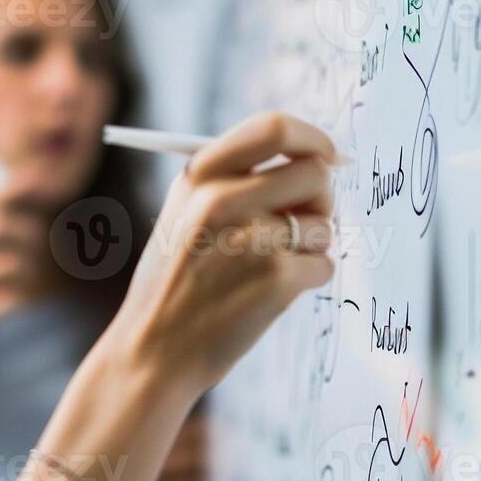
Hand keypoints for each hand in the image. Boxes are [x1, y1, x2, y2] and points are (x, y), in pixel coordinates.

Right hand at [0, 160, 51, 357]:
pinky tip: (27, 302)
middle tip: (44, 245)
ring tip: (39, 279)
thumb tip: (12, 189)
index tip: (46, 175)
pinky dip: (25, 298)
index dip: (16, 183)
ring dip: (32, 267)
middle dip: (30, 229)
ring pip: (6, 261)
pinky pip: (7, 300)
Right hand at [104, 111, 338, 401]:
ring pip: (324, 224)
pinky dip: (307, 281)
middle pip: (315, 172)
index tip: (327, 155)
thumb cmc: (174, 286)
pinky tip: (268, 296)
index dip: (312, 138)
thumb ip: (233, 182)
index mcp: (199, 175)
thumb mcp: (182, 215)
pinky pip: (323, 265)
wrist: (153, 351)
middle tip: (305, 223)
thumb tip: (314, 160)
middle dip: (321, 199)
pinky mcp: (276, 277)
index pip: (273, 128)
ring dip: (310, 248)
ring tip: (268, 271)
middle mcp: (223, 198)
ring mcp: (252, 237)